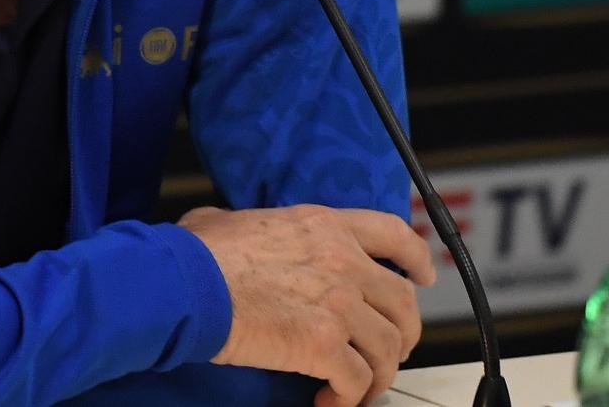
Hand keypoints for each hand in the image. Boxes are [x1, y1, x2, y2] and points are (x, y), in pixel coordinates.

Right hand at [178, 203, 435, 406]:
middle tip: (388, 351)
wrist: (185, 285)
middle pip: (402, 302)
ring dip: (376, 375)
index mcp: (324, 226)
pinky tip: (328, 402)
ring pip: (388, 348)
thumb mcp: (226, 220)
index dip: (416, 257)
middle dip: (403, 333)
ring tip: (353, 390)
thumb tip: (225, 228)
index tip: (423, 275)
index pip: (392, 234)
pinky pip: (357, 381)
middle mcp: (342, 261)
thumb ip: (248, 225)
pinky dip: (348, 399)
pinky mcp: (324, 345)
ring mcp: (339, 303)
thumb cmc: (197, 255)